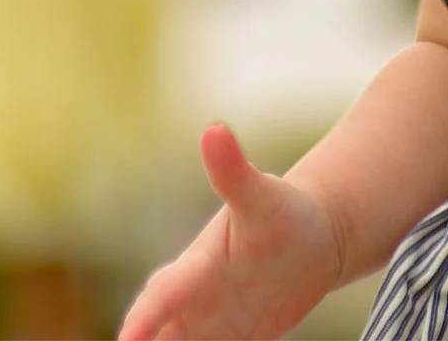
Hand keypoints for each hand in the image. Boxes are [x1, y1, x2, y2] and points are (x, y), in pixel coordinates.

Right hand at [118, 123, 342, 340]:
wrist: (314, 237)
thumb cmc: (284, 210)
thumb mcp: (263, 196)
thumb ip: (233, 171)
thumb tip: (213, 128)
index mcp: (194, 270)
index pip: (161, 298)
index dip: (146, 319)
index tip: (132, 336)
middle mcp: (192, 305)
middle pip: (153, 340)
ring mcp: (207, 329)